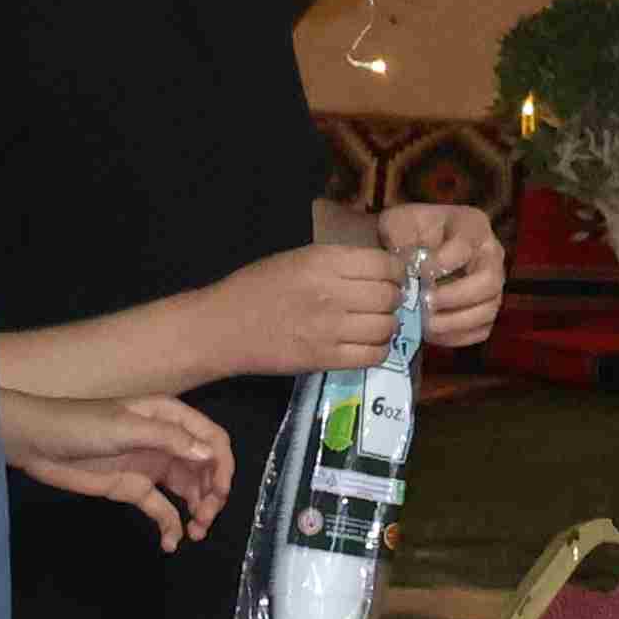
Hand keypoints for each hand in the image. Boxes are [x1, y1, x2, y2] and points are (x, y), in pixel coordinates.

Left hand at [4, 388, 234, 546]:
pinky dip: (170, 526)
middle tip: (205, 518)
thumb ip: (169, 440)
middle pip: (205, 469)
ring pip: (188, 491)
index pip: (212, 440)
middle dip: (212, 493)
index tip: (220, 493)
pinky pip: (161, 509)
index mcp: (170, 418)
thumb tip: (210, 456)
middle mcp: (167, 443)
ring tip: (196, 533)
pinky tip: (170, 543)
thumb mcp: (127, 428)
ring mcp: (151, 467)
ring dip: (197, 511)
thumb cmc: (82, 425)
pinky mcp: (133, 489)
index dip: (222, 465)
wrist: (36, 442)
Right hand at [203, 238, 411, 378]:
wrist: (221, 327)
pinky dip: (378, 350)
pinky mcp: (323, 359)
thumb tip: (381, 269)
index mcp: (323, 262)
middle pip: (390, 298)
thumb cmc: (256, 288)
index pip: (385, 266)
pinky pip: (372, 356)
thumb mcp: (297, 259)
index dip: (397, 274)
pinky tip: (367, 345)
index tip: (392, 279)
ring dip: (388, 326)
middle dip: (394, 300)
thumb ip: (338, 263)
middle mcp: (331, 293)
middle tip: (384, 304)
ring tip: (376, 325)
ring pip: (386, 328)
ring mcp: (328, 329)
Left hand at [374, 201, 505, 354]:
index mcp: (472, 226)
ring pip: (489, 310)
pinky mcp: (484, 309)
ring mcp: (491, 284)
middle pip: (490, 281)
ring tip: (425, 324)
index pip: (465, 247)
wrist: (409, 248)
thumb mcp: (397, 222)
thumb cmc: (406, 232)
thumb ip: (399, 235)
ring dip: (455, 322)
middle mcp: (491, 254)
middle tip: (425, 303)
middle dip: (456, 297)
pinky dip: (456, 336)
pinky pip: (481, 330)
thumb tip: (407, 262)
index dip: (441, 263)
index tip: (416, 272)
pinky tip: (431, 333)